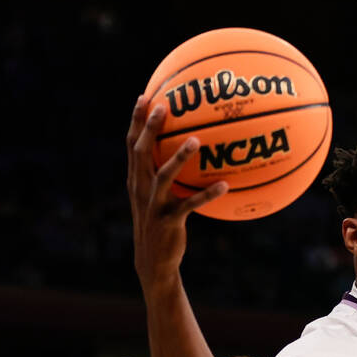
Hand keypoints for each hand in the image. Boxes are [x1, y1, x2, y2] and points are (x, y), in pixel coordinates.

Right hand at [126, 96, 228, 287]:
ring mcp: (153, 205)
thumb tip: (185, 147)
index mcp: (136, 180)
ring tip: (196, 140)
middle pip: (141, 152)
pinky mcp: (169, 221)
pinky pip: (190, 205)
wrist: (153, 261)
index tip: (144, 96)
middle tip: (163, 106)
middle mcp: (140, 189)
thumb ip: (163, 172)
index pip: (131, 144)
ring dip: (179, 157)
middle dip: (150, 128)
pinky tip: (225, 185)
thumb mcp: (156, 196)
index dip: (136, 120)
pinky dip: (207, 195)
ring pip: (164, 176)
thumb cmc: (160, 223)